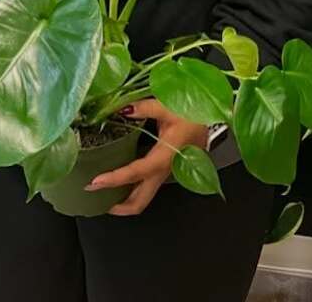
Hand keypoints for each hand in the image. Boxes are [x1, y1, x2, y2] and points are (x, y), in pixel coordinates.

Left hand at [86, 99, 208, 216]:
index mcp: (165, 157)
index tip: (95, 182)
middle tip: (96, 199)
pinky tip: (121, 176)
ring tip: (103, 190)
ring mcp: (167, 173)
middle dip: (117, 206)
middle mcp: (165, 171)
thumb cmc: (195, 112)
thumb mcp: (168, 105)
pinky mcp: (168, 169)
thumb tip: (122, 109)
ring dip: (124, 198)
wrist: (216, 116)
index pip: (135, 173)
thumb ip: (144, 107)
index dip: (114, 180)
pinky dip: (132, 186)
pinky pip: (148, 184)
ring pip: (144, 196)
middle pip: (140, 201)